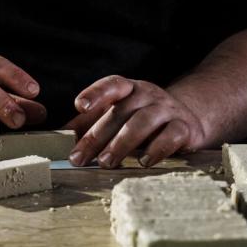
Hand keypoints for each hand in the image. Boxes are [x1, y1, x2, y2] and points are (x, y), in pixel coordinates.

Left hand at [65, 76, 206, 168]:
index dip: (95, 93)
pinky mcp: (184, 128)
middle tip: (79, 158)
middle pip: (121, 112)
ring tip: (106, 162)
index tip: (80, 106)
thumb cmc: (142, 118)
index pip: (111, 85)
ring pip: (143, 122)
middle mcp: (148, 94)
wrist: (187, 118)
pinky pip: (170, 136)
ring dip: (121, 143)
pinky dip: (156, 149)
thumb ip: (90, 124)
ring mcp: (167, 110)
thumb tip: (59, 138)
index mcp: (129, 88)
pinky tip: (143, 162)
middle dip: (97, 136)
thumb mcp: (117, 115)